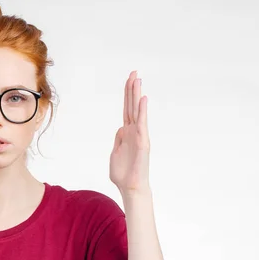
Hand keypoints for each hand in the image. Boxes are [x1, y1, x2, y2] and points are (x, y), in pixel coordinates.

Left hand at [110, 70, 149, 194]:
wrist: (130, 187)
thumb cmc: (123, 174)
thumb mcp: (115, 154)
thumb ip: (118, 141)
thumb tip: (120, 129)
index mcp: (126, 133)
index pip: (127, 109)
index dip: (127, 95)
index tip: (129, 80)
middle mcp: (134, 131)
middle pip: (132, 106)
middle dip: (132, 89)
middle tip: (134, 72)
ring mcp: (139, 135)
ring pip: (137, 111)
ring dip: (137, 95)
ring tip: (137, 79)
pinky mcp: (143, 142)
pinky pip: (142, 124)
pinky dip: (143, 111)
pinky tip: (143, 99)